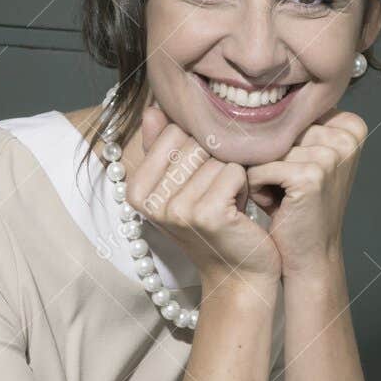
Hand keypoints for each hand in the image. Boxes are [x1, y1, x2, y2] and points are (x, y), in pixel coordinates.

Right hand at [125, 104, 280, 289]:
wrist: (238, 272)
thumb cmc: (213, 223)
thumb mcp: (180, 186)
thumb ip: (163, 148)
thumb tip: (153, 109)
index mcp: (136, 191)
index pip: (172, 132)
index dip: (196, 148)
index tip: (199, 180)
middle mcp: (151, 202)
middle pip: (195, 142)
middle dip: (216, 161)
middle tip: (217, 194)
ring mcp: (177, 210)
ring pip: (217, 156)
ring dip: (232, 175)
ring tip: (227, 203)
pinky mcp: (207, 214)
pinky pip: (233, 171)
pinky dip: (244, 185)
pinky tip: (239, 210)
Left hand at [244, 110, 365, 276]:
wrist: (310, 254)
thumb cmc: (299, 205)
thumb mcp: (305, 156)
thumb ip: (294, 125)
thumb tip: (253, 100)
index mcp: (350, 125)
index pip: (292, 112)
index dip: (283, 141)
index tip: (299, 170)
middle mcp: (346, 136)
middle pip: (279, 128)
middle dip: (271, 157)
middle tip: (289, 188)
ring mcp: (330, 156)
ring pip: (267, 148)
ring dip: (263, 173)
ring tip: (283, 196)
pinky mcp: (311, 175)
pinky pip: (260, 168)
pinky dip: (257, 187)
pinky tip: (277, 204)